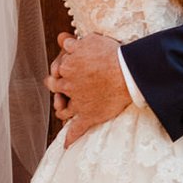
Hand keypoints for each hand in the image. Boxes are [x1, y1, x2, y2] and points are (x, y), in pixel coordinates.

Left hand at [45, 31, 130, 145]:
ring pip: (63, 108)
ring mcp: (78, 102)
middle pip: (55, 87)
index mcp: (67, 67)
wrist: (127, 73)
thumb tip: (61, 38)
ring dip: (61, 108)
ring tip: (61, 109)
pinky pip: (77, 129)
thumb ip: (73, 42)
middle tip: (58, 85)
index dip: (62, 66)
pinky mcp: (89, 116)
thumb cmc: (110, 54)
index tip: (66, 66)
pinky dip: (71, 137)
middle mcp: (69, 85)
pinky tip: (67, 144)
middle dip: (56, 85)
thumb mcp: (90, 41)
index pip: (58, 67)